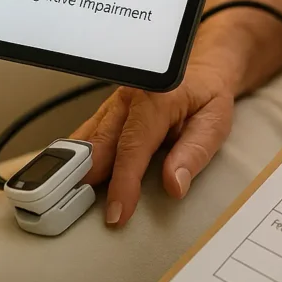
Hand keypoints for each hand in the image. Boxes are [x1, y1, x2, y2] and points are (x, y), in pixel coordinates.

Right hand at [71, 57, 235, 225]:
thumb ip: (195, 152)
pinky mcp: (107, 112)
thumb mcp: (215, 122)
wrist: (201, 69)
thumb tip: (174, 183)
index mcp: (156, 99)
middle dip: (85, 180)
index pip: (133, 148)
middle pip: (99, 145)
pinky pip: (86, 136)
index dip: (123, 184)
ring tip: (66, 200)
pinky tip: (67, 176)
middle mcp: (128, 99)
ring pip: (86, 140)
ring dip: (75, 170)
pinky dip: (76, 158)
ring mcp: (113, 104)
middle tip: (75, 213)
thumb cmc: (208, 96)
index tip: (117, 213)